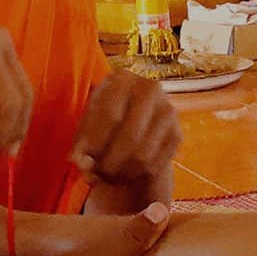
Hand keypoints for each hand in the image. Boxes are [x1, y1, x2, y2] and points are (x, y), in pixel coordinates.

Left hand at [71, 70, 181, 185]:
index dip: (93, 144)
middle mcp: (150, 88)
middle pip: (129, 138)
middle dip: (108, 165)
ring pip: (142, 156)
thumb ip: (81, 144)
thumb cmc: (102, 121)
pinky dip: (135, 176)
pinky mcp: (177, 133)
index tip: (81, 164)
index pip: (109, 115)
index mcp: (122, 78)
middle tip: (95, 177)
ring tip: (106, 177)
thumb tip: (80, 164)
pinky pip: (154, 165)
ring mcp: (167, 110)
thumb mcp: (86, 125)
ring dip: (121, 174)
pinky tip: (123, 173)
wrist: (133, 119)